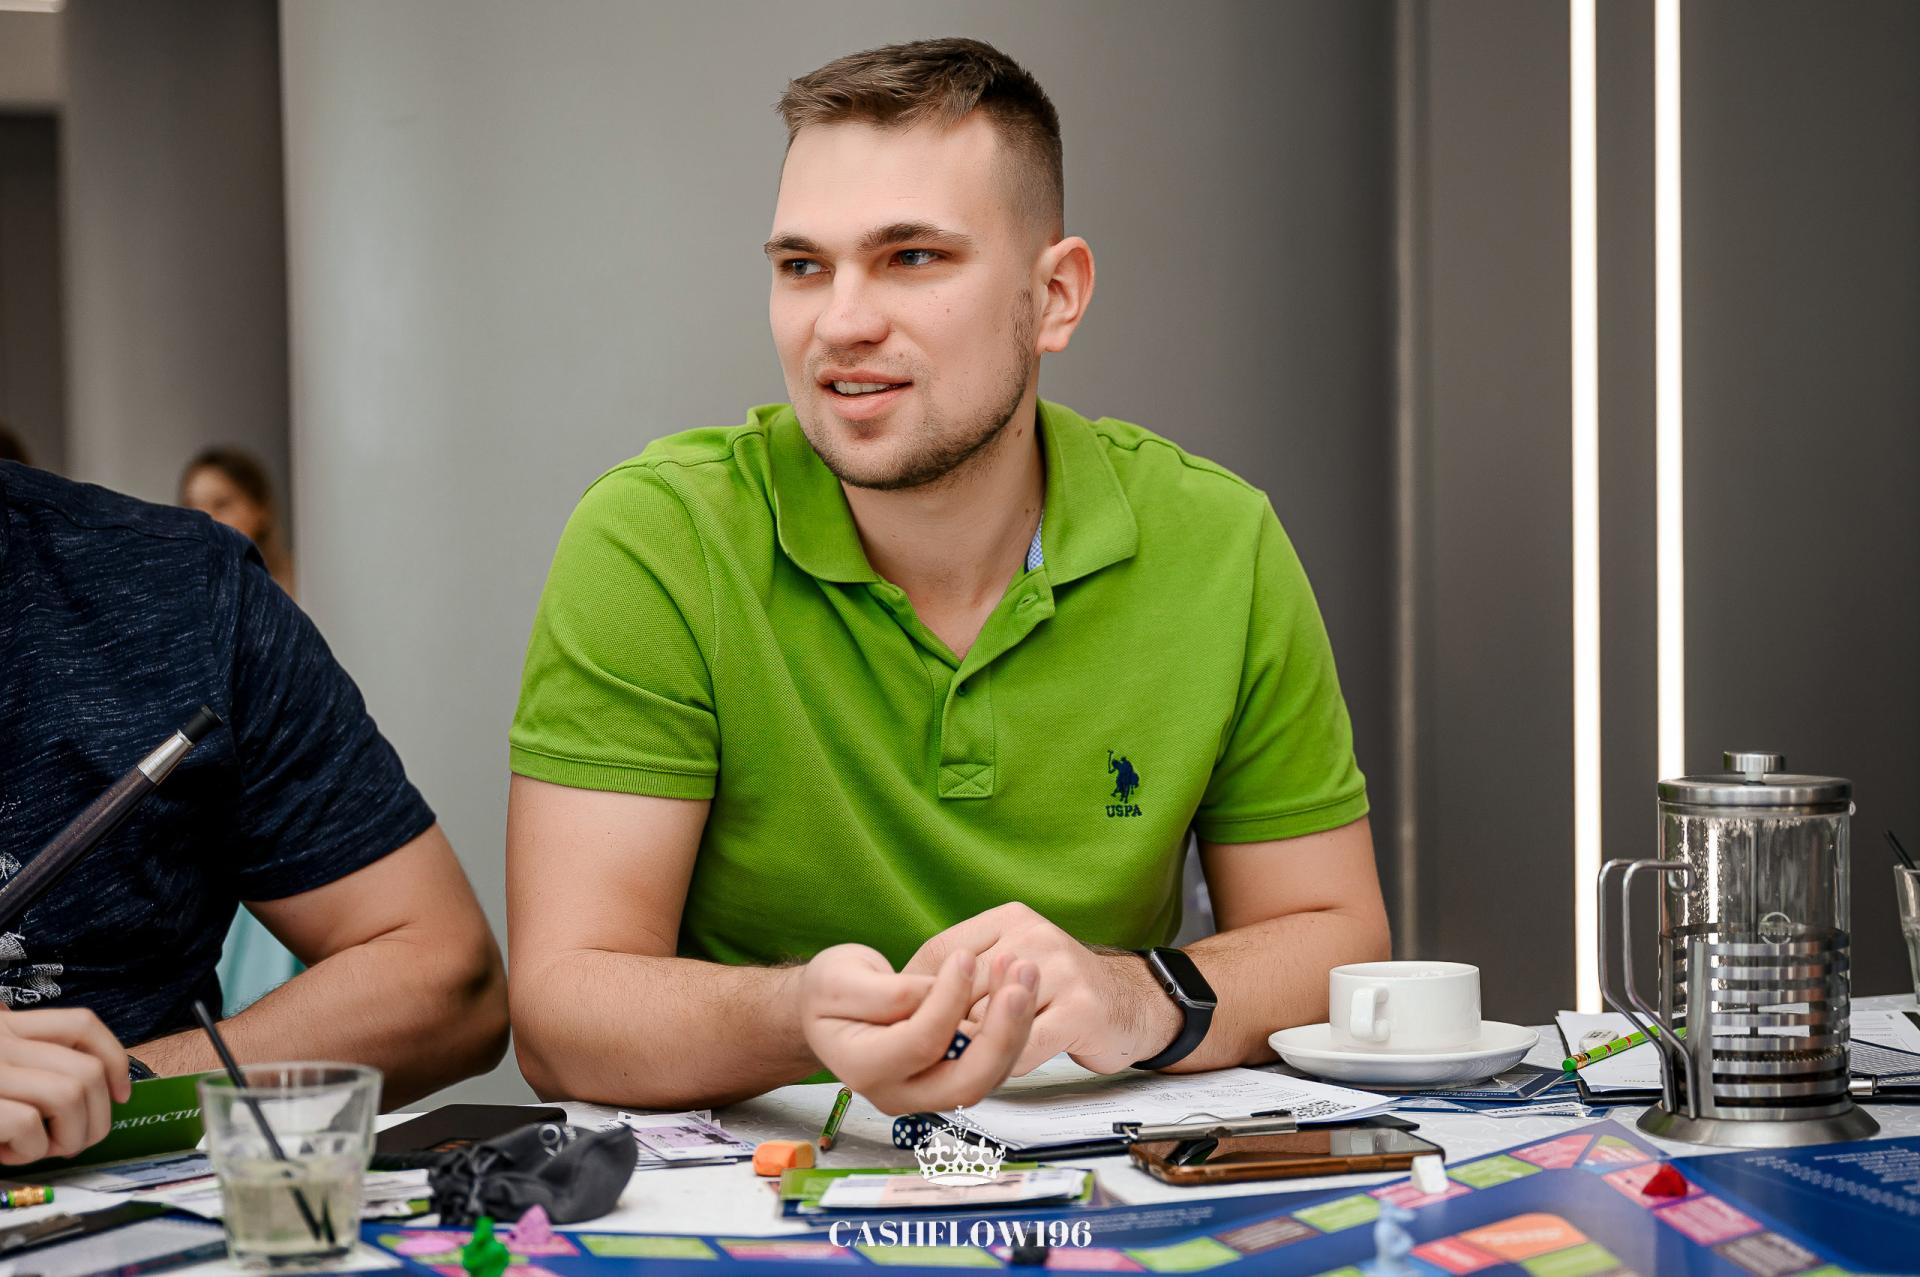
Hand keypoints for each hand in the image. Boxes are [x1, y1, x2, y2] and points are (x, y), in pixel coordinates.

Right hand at [0, 1007, 129, 1163]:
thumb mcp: (1, 1071)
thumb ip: (35, 1067)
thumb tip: (103, 1090)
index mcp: (5, 1026)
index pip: (81, 1024)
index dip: (114, 1059)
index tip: (121, 1094)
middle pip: (84, 1069)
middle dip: (98, 1117)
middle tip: (76, 1141)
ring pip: (68, 1095)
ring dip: (70, 1135)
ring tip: (44, 1149)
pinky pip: (28, 1124)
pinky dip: (30, 1149)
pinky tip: (8, 1154)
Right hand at [797, 944, 1036, 1114]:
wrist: (828, 1011)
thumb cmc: (829, 992)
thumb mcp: (840, 979)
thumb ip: (889, 993)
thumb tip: (938, 992)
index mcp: (864, 1068)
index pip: (921, 1043)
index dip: (949, 999)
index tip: (964, 956)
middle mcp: (899, 1093)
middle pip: (967, 1081)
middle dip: (1002, 1032)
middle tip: (1020, 981)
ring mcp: (928, 1092)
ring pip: (988, 1076)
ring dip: (1016, 1026)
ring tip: (1024, 971)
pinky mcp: (951, 1077)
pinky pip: (993, 1063)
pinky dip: (1011, 1027)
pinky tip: (1016, 984)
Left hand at [904, 903, 1180, 1075]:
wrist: (1135, 1005)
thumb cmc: (1061, 991)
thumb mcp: (1014, 962)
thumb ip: (969, 973)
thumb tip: (903, 999)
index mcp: (1012, 919)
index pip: (942, 952)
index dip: (917, 992)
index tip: (904, 1019)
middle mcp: (1035, 936)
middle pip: (962, 989)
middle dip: (946, 1026)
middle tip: (934, 1051)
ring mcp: (1061, 971)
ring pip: (990, 1021)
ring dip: (979, 1048)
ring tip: (977, 1057)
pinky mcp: (1080, 1010)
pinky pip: (1023, 1047)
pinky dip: (1011, 1063)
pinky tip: (1014, 1063)